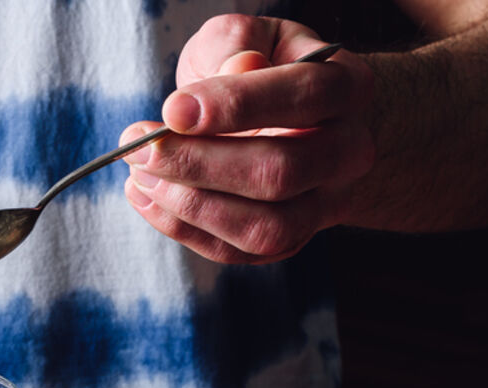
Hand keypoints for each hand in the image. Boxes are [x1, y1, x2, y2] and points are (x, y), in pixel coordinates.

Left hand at [122, 15, 374, 263]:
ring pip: (265, 228)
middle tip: (139, 147)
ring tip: (140, 174)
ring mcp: (324, 205)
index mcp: (348, 88)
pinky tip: (147, 197)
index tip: (172, 110)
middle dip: (198, 164)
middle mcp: (348, 153)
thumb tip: (235, 69)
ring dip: (190, 206)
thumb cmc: (265, 69)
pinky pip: (238, 251)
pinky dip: (183, 229)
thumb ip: (237, 46)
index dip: (236, 105)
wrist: (300, 119)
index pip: (304, 96)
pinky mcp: (291, 239)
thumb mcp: (251, 37)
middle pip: (280, 173)